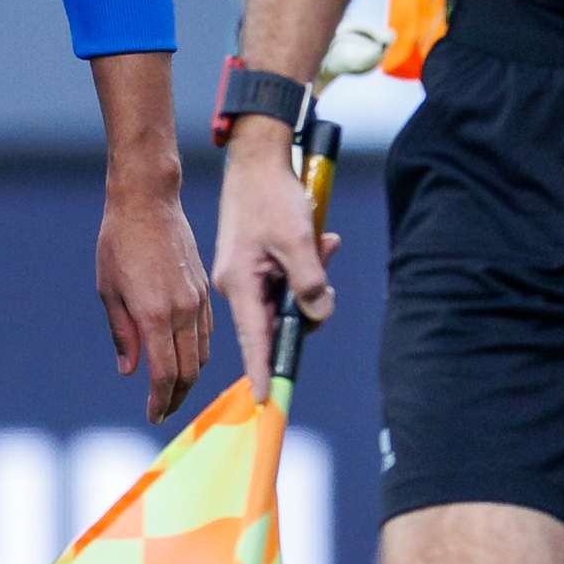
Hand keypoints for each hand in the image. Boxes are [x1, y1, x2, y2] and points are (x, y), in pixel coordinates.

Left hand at [98, 177, 213, 423]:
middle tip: (162, 410)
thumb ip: (122, 333)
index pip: (164, 374)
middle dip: (176, 397)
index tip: (153, 416)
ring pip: (203, 353)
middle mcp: (182, 311)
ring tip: (173, 390)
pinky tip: (185, 357)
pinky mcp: (204, 289)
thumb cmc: (119, 243)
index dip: (160, 401)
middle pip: (189, 371)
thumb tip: (130, 370)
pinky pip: (207, 332)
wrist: (148, 201)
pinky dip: (199, 352)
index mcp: (155, 315)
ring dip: (190, 377)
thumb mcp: (109, 290)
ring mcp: (198, 300)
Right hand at [209, 120, 334, 396]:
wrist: (257, 162)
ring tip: (324, 244)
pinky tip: (321, 240)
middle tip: (323, 274)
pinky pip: (286, 279)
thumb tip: (317, 315)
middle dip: (307, 305)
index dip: (263, 371)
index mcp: (240, 285)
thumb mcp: (297, 240)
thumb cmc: (272, 198)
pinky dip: (306, 266)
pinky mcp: (257, 265)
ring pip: (286, 298)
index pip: (254, 340)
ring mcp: (248, 276)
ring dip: (311, 279)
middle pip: (278, 320)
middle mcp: (239, 286)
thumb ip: (309, 282)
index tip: (267, 401)